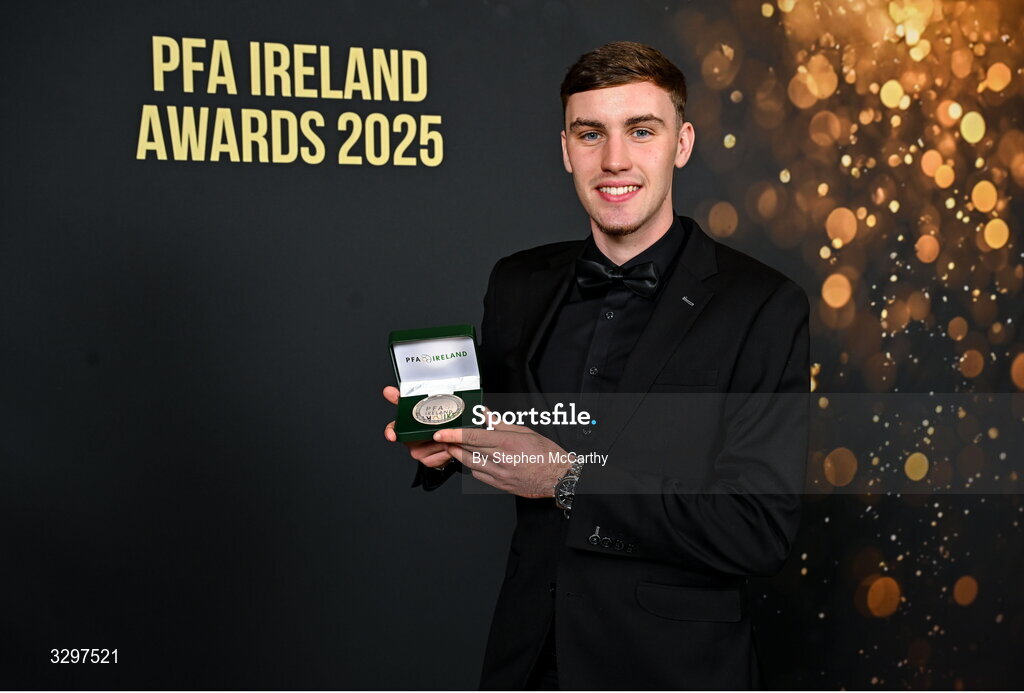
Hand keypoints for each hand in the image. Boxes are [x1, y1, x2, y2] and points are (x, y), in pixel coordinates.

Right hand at [382, 386, 451, 469]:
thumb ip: (408, 398)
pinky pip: (436, 458)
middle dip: (428, 435)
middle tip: (438, 431)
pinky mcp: (428, 461)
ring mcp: (418, 452)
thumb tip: (388, 390)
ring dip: (442, 441)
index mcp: (406, 428)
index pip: (393, 429)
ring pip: (429, 447)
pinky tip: (449, 446)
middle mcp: (410, 441)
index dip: (390, 432)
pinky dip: (446, 451)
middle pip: (416, 440)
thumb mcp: (425, 406)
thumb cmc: (435, 422)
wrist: (450, 440)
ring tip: (448, 435)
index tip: (392, 435)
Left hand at [434, 421, 569, 497]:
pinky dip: (472, 467)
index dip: (453, 434)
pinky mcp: (500, 485)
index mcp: (506, 442)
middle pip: (466, 450)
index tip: (441, 433)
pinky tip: (473, 461)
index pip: (472, 436)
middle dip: (452, 444)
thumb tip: (484, 413)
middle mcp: (500, 459)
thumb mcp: (524, 431)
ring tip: (455, 448)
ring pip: (469, 464)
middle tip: (443, 438)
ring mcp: (499, 474)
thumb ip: (500, 423)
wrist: (558, 477)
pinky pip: (478, 475)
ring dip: (459, 455)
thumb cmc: (546, 454)